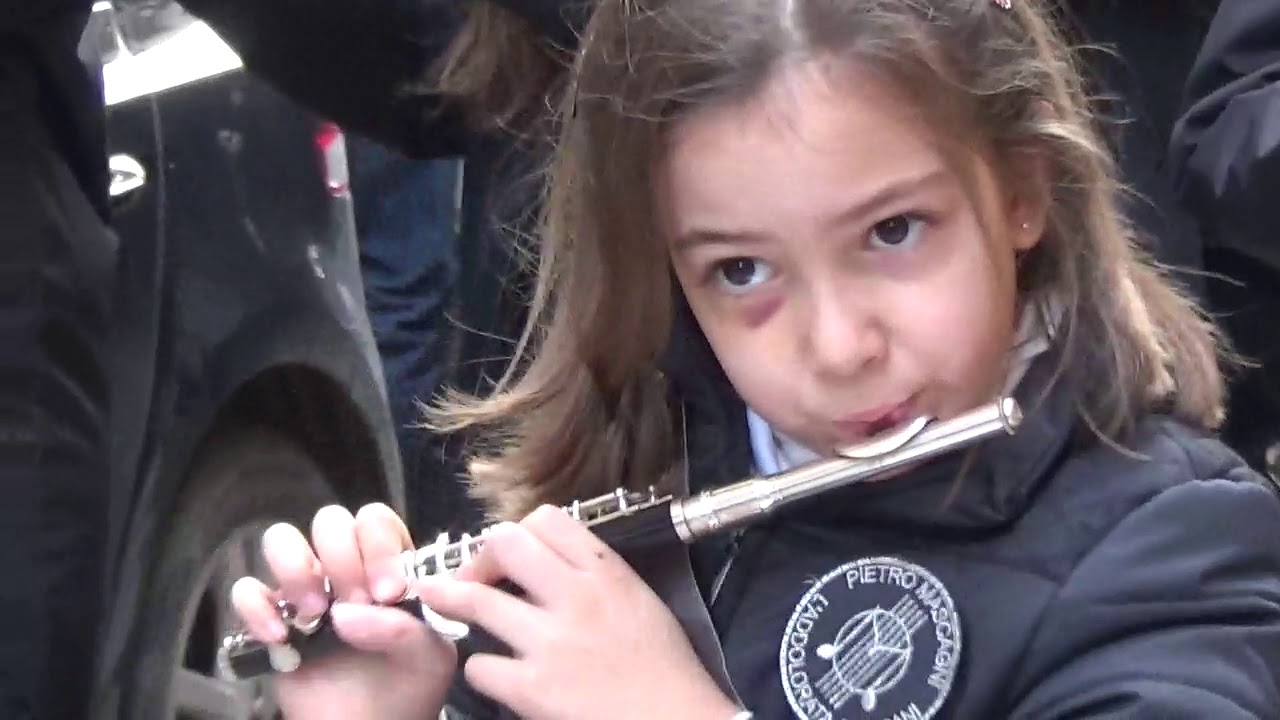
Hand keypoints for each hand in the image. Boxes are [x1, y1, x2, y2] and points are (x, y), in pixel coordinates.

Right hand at [230, 503, 456, 719]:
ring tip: (315, 611)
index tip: (388, 593)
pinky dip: (257, 609)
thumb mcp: (431, 656)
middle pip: (329, 520)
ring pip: (280, 538)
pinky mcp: (269, 619)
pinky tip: (281, 637)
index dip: (379, 547)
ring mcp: (304, 590)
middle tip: (357, 602)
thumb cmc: (407, 686)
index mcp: (387, 564)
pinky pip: (244, 590)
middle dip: (344, 557)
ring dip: (297, 568)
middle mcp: (343, 567)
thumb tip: (348, 613)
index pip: (375, 520)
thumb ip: (408, 627)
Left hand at [416, 505, 739, 719]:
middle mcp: (576, 598)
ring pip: (476, 599)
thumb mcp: (639, 598)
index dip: (519, 532)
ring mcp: (552, 643)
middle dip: (479, 557)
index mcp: (606, 573)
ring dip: (451, 598)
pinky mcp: (534, 689)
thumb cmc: (663, 666)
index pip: (547, 519)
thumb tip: (546, 561)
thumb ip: (596, 574)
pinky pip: (480, 666)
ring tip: (435, 596)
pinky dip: (480, 670)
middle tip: (471, 576)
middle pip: (504, 544)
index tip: (511, 554)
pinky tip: (492, 673)